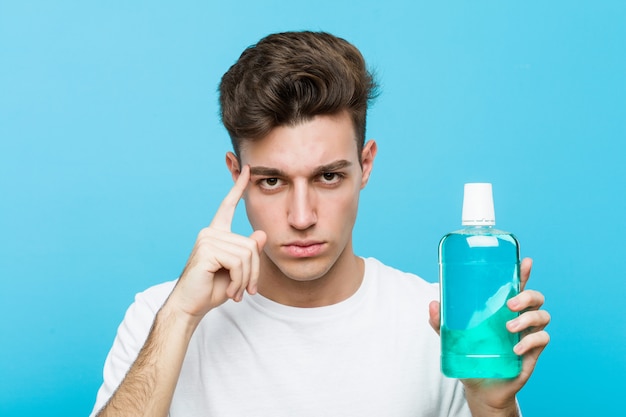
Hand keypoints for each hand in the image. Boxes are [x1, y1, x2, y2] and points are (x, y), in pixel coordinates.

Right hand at [168, 165, 266, 322]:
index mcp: (216, 233)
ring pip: (247, 255)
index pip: (228, 206)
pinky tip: (230, 291)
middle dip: (253, 272)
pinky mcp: (206, 250)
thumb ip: (248, 252)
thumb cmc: (211, 289)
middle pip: (251, 245)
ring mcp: (207, 239)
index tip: (247, 169)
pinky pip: (238, 262)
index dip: (238, 187)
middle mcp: (210, 232)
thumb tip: (261, 234)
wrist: (190, 307)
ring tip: (237, 293)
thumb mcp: (237, 270)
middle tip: (247, 291)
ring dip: (246, 279)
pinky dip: (239, 281)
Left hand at [428, 258, 550, 411]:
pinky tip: (516, 349)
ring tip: (508, 329)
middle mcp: (518, 318)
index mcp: (501, 309)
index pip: (516, 286)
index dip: (523, 272)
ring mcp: (527, 334)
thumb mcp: (452, 339)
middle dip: (527, 295)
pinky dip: (531, 341)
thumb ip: (441, 323)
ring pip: (543, 315)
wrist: (481, 388)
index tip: (525, 261)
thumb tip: (433, 304)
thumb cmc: (470, 357)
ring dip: (528, 318)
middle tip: (509, 304)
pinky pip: (542, 339)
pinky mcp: (533, 352)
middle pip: (536, 297)